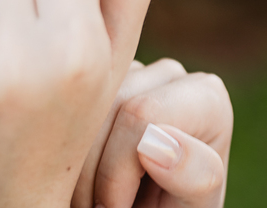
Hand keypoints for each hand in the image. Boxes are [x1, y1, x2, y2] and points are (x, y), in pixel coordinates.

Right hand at [73, 58, 232, 207]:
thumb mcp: (195, 205)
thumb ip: (194, 175)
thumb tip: (153, 141)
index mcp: (206, 96)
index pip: (143, 114)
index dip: (116, 173)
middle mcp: (171, 74)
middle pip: (108, 105)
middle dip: (90, 171)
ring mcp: (131, 73)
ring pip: (79, 106)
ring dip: (71, 165)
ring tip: (86, 199)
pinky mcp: (97, 84)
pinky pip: (59, 108)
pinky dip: (59, 153)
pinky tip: (74, 179)